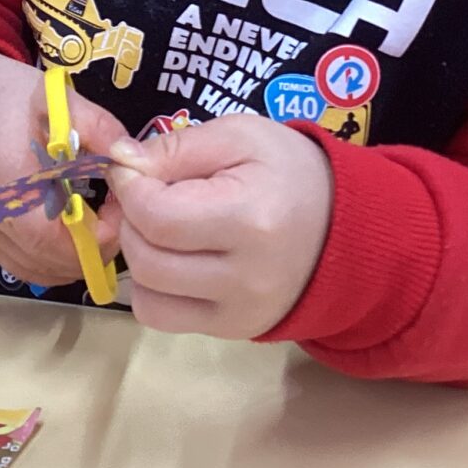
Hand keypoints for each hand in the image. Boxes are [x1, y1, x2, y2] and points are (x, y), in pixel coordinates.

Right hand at [0, 49, 129, 288]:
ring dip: (77, 257)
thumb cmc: (5, 97)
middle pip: (51, 262)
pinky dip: (55, 261)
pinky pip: (24, 267)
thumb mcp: (54, 97)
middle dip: (95, 246)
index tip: (121, 205)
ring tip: (98, 218)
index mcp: (6, 179)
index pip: (52, 236)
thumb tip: (129, 156)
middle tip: (117, 211)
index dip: (96, 234)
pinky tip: (74, 231)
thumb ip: (95, 124)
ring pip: (40, 271)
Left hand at [109, 113, 333, 338]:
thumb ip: (177, 146)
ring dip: (138, 257)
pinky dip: (153, 288)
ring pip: (146, 298)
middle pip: (146, 260)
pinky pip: (163, 318)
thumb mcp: (241, 136)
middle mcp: (244, 279)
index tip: (132, 169)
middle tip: (143, 196)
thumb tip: (120, 160)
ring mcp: (238, 313)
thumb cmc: (291, 172)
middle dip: (130, 221)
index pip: (157, 217)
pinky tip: (173, 259)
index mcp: (249, 220)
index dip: (130, 189)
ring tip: (160, 228)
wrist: (347, 228)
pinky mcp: (232, 330)